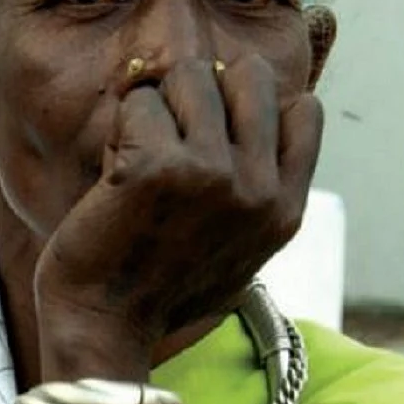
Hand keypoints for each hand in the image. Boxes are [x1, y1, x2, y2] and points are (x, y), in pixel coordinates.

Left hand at [33, 55, 322, 378]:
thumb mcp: (237, 253)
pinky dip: (116, 130)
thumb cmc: (155, 293)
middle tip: (163, 133)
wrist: (102, 328)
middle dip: (200, 91)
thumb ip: (255, 197)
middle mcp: (257, 188)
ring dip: (152, 106)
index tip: (211, 129)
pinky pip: (136, 102)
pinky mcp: (155, 166)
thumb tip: (256, 129)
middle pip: (246, 76)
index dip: (252, 105)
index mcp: (283, 210)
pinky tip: (110, 175)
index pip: (302, 110)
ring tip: (134, 155)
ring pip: (187, 77)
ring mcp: (210, 173)